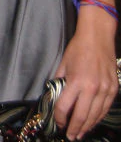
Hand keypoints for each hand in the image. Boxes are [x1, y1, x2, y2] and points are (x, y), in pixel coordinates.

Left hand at [52, 13, 117, 139]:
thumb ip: (59, 80)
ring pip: (95, 116)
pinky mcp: (113, 89)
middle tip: (70, 136)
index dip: (60, 118)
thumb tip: (55, 95)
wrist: (97, 36)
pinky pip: (105, 109)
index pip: (65, 107)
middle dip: (74, 129)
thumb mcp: (64, 63)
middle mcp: (91, 88)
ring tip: (80, 134)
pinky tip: (92, 122)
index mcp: (76, 81)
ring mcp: (104, 89)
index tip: (58, 123)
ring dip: (87, 127)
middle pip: (81, 116)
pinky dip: (98, 118)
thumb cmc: (78, 48)